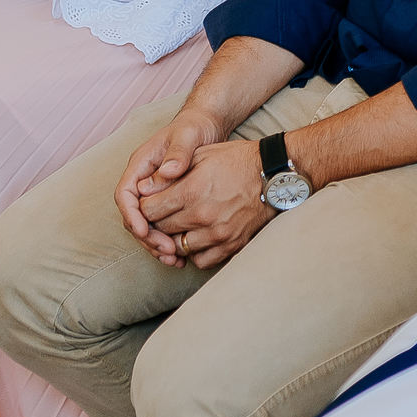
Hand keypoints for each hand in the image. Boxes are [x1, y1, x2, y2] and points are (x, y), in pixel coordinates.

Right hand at [114, 108, 230, 261]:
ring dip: (156, 244)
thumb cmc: (194, 127)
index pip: (125, 194)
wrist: (205, 125)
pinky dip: (167, 241)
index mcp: (141, 165)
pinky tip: (180, 255)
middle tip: (167, 252)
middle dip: (147, 237)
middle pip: (134, 216)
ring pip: (146, 225)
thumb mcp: (187, 136)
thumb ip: (177, 153)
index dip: (132, 216)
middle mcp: (143, 181)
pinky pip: (160, 226)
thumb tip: (167, 172)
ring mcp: (153, 193)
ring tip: (174, 259)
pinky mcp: (167, 202)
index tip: (144, 232)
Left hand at [137, 140, 275, 270]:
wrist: (273, 175)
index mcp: (191, 191)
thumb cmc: (236, 160)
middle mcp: (202, 216)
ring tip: (179, 226)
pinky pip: (201, 260)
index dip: (144, 206)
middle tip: (161, 214)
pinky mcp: (231, 246)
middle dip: (155, 222)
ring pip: (178, 247)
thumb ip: (170, 174)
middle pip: (161, 229)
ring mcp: (217, 234)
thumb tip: (142, 187)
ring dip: (174, 238)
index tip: (150, 202)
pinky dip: (195, 252)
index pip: (149, 210)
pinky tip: (198, 238)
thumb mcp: (201, 156)